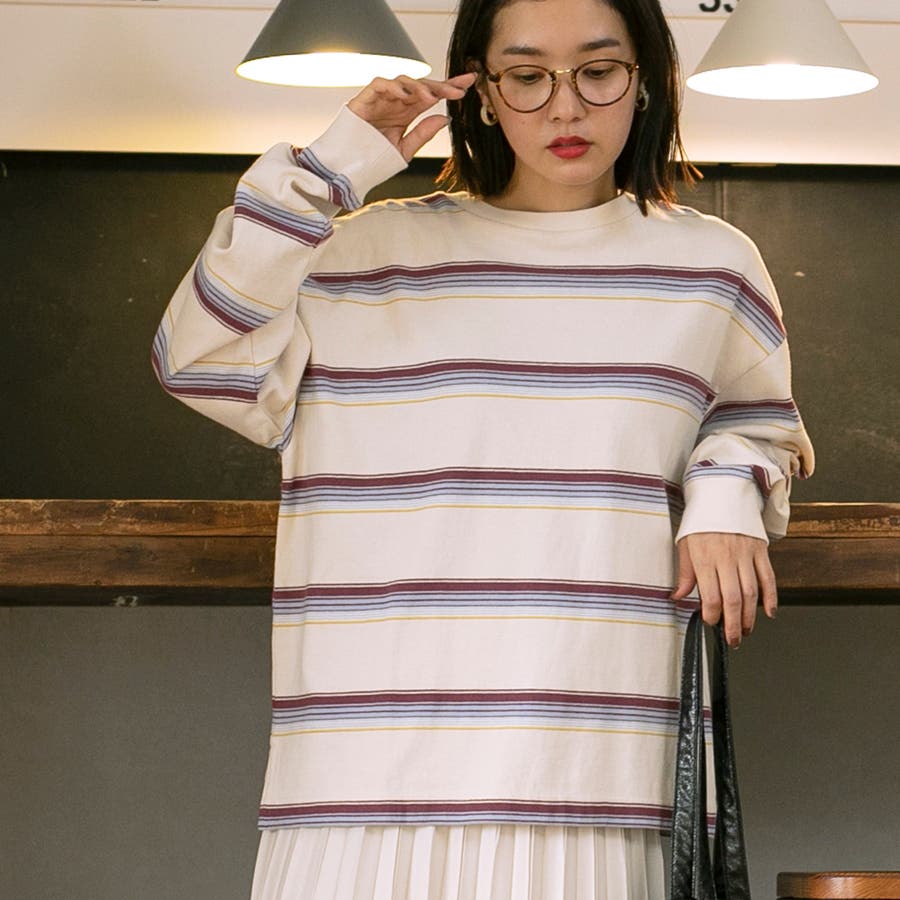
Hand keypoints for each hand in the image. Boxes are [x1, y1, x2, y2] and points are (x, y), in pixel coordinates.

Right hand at [347, 72, 476, 161]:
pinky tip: (404, 95)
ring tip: (431, 98)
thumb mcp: (404, 150)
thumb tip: (444, 117)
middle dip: (441, 85)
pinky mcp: (364, 99)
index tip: (469, 82)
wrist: (346, 170)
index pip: (432, 95)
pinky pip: (379, 84)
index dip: (449, 87)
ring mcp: (381, 100)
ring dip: (418, 87)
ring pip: (403, 81)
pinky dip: (392, 87)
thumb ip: (423, 133)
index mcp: (407, 113)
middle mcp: (396, 103)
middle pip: (422, 86)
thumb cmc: (372, 160)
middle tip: (458, 89)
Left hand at [670, 532, 776, 647]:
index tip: (710, 622)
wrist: (721, 494)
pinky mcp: (760, 550)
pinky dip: (771, 596)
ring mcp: (746, 554)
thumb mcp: (684, 544)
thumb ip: (684, 573)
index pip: (711, 595)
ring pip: (751, 592)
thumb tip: (677, 597)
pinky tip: (769, 612)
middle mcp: (726, 557)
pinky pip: (768, 577)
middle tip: (733, 639)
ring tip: (745, 630)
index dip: (712, 614)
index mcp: (705, 557)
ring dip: (750, 615)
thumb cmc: (700, 521)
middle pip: (733, 598)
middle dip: (733, 624)